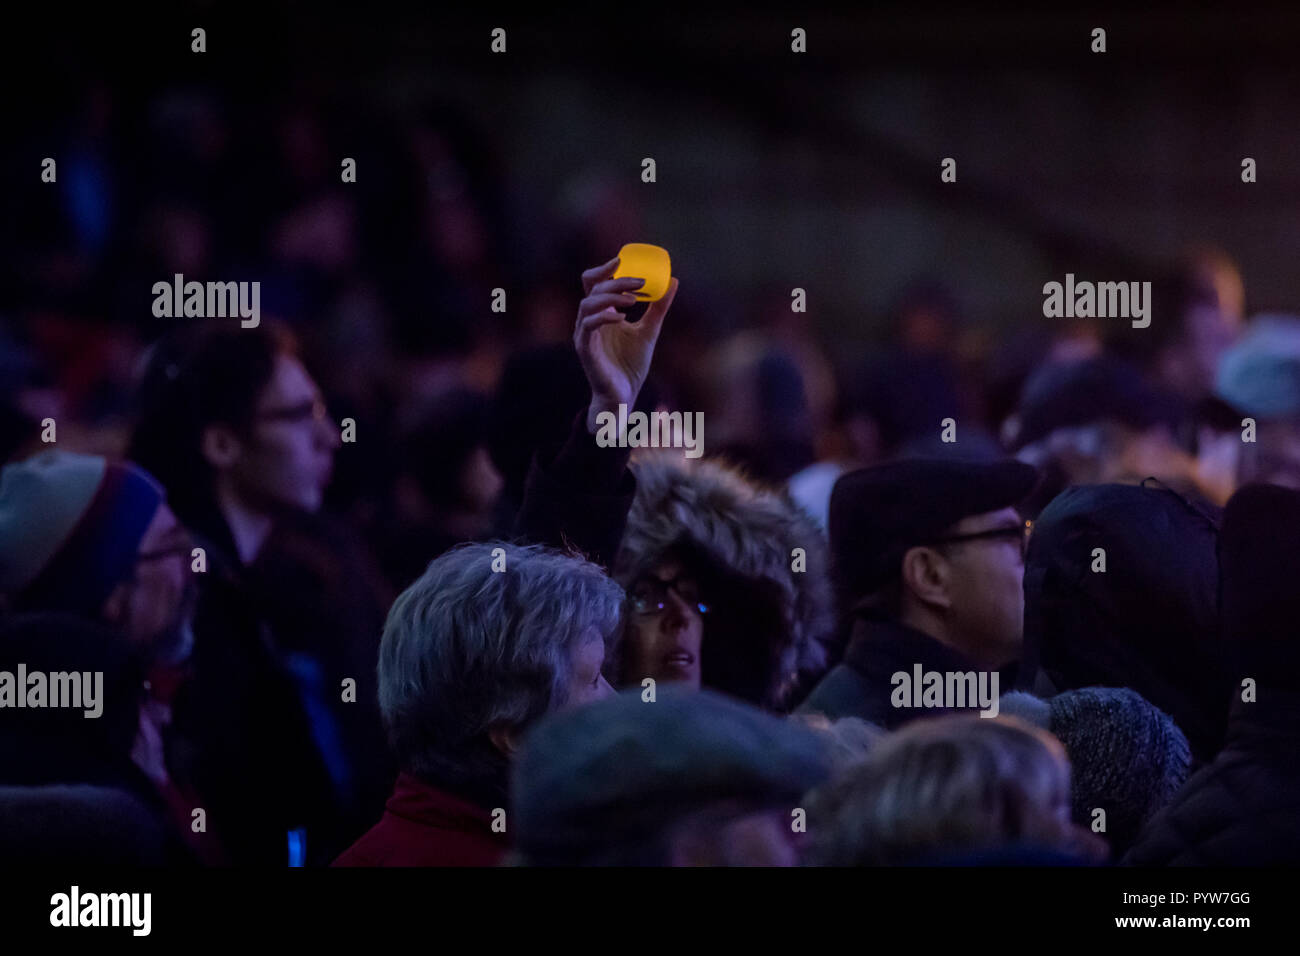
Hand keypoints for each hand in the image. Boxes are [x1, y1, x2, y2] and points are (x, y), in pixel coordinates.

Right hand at [575, 256, 678, 433]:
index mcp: (602, 313)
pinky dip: (602, 317)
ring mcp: (585, 334)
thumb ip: (658, 307)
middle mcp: (589, 320)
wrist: (624, 396)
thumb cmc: (631, 365)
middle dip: (616, 281)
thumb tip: (673, 280)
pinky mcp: (585, 350)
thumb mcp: (650, 330)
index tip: (622, 259)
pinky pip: (587, 326)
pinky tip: (621, 317)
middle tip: (640, 283)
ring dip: (610, 297)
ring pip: (587, 304)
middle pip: (592, 288)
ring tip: (633, 300)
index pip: (594, 282)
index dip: (604, 268)